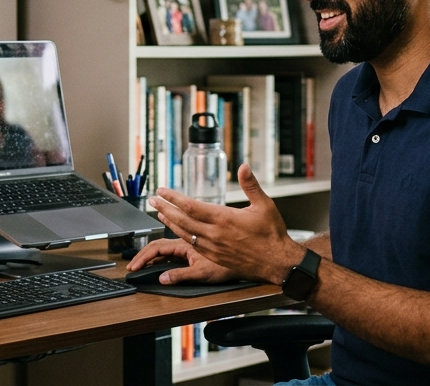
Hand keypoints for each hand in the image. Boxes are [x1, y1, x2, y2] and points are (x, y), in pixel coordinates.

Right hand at [127, 238, 236, 284]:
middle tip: (131, 265)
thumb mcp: (204, 274)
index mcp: (186, 244)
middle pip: (158, 246)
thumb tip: (162, 279)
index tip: (133, 267)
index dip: (143, 257)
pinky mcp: (197, 249)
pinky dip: (164, 252)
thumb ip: (181, 276)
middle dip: (142, 254)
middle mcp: (187, 242)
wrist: (248, 256)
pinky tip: (163, 256)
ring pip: (167, 245)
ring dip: (152, 250)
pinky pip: (175, 248)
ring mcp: (191, 245)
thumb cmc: (230, 265)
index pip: (157, 248)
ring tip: (142, 256)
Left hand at [146, 164, 304, 283]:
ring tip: (160, 213)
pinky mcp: (215, 257)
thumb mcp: (265, 205)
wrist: (277, 263)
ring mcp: (213, 247)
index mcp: (224, 218)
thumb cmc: (272, 234)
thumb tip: (243, 166)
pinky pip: (193, 245)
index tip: (162, 190)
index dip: (173, 198)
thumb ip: (251, 185)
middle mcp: (215, 234)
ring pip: (184, 233)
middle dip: (164, 208)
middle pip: (181, 219)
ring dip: (170, 222)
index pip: (190, 206)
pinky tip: (177, 230)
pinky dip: (181, 235)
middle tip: (152, 199)